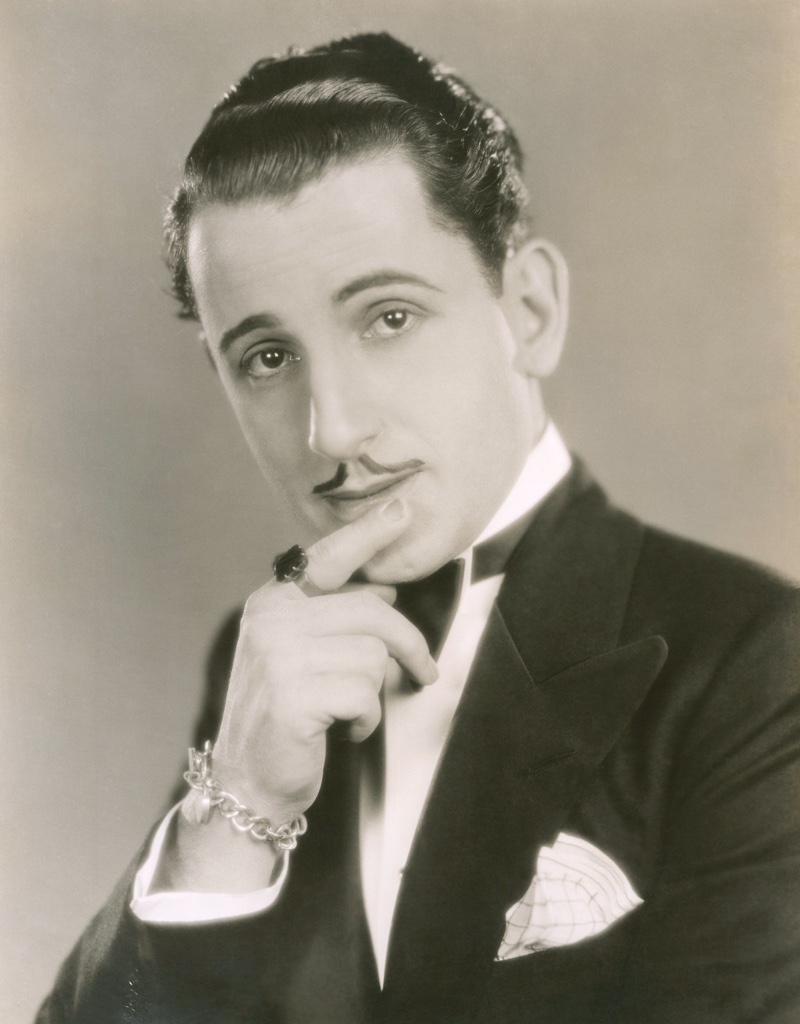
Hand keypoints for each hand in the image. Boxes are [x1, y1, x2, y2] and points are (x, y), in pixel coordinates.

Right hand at [211, 497, 437, 826]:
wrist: (247, 781)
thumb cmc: (284, 716)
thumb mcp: (300, 654)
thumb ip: (333, 618)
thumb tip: (384, 592)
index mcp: (273, 603)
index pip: (328, 558)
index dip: (368, 534)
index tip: (401, 512)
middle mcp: (272, 622)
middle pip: (373, 614)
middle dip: (408, 645)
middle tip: (424, 670)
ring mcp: (279, 658)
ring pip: (373, 657)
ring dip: (373, 692)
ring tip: (346, 711)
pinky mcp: (294, 697)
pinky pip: (365, 693)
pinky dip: (366, 719)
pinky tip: (340, 729)